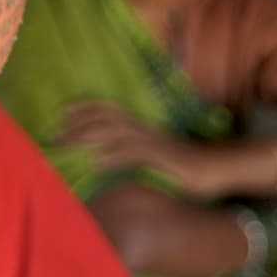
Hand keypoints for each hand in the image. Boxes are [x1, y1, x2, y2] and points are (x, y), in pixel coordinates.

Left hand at [61, 100, 225, 198]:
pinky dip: (113, 157)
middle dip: (78, 125)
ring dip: (88, 137)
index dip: (86, 108)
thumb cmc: (189, 167)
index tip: (62, 113)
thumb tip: (110, 162)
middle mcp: (146, 130)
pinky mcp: (164, 159)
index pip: (110, 110)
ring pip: (115, 133)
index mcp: (144, 128)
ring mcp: (155, 144)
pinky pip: (135, 155)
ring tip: (66, 144)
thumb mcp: (157, 159)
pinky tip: (96, 163)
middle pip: (106, 119)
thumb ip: (135, 157)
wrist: (222, 168)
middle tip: (54, 134)